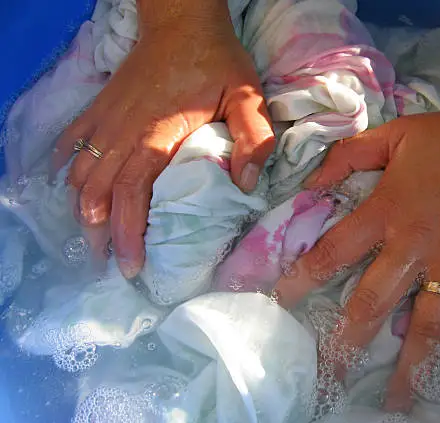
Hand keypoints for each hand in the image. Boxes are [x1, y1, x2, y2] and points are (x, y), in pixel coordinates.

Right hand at [53, 13, 274, 277]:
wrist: (182, 21)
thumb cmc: (217, 60)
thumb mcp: (248, 96)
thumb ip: (253, 139)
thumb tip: (243, 184)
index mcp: (156, 134)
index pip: (132, 193)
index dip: (127, 232)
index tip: (132, 265)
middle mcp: (123, 131)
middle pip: (99, 192)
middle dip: (101, 233)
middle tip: (109, 264)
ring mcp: (106, 119)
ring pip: (81, 174)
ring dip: (84, 210)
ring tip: (93, 239)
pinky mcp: (100, 108)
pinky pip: (72, 143)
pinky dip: (68, 171)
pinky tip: (71, 191)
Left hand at [274, 103, 439, 410]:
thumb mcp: (395, 135)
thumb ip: (349, 156)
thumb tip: (311, 182)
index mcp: (386, 214)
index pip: (333, 253)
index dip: (303, 278)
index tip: (280, 303)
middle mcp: (413, 248)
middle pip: (373, 302)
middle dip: (349, 341)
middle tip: (332, 374)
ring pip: (427, 322)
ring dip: (412, 362)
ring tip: (399, 397)